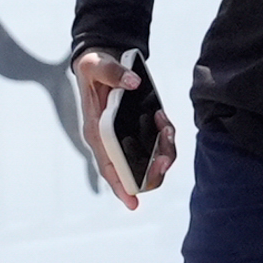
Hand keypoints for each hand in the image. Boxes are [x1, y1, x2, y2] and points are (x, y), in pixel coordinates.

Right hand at [71, 48, 181, 207]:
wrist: (102, 59)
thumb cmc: (95, 67)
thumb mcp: (97, 64)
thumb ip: (112, 73)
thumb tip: (132, 83)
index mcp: (96, 131)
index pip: (108, 166)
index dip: (121, 186)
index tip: (134, 203)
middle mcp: (110, 140)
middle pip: (133, 169)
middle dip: (152, 170)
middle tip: (164, 159)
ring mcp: (125, 136)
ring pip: (149, 157)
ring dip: (163, 150)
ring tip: (166, 128)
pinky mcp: (137, 128)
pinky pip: (156, 142)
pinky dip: (164, 136)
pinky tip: (163, 119)